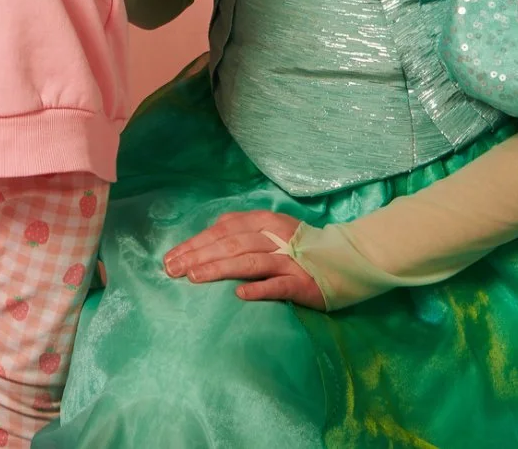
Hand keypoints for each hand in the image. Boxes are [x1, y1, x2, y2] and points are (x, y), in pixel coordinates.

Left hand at [161, 209, 326, 308]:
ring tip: (195, 278)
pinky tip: (239, 296)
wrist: (348, 258)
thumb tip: (207, 235)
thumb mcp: (270, 229)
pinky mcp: (303, 282)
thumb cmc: (300, 247)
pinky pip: (279, 285)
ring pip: (249, 262)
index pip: (221, 231)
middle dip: (198, 256)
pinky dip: (259, 289)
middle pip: (230, 244)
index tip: (170, 258)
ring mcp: (289, 259)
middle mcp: (274, 236)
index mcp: (263, 221)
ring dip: (220, 269)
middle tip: (172, 270)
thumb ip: (241, 230)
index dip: (194, 243)